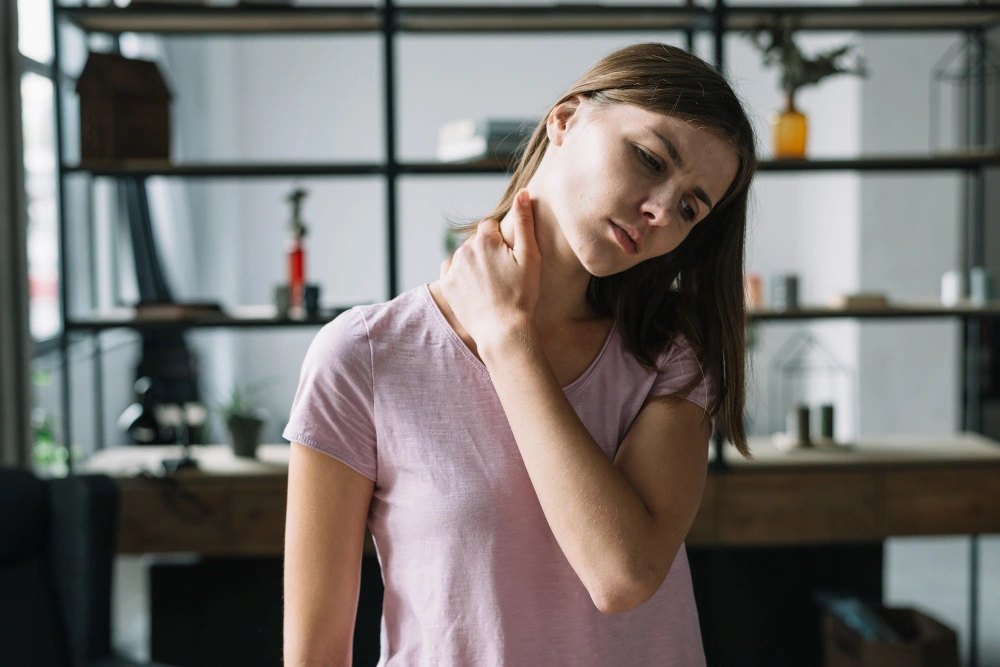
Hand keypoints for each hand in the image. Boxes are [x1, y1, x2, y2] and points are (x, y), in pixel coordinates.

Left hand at [439, 188, 541, 350]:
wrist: (503, 330)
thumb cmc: (522, 294)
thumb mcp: (530, 256)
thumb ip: (524, 221)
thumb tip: (523, 192)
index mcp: (485, 239)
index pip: (490, 227)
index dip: (502, 242)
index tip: (510, 260)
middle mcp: (464, 250)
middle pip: (477, 241)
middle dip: (488, 251)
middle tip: (503, 275)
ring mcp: (454, 268)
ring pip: (465, 255)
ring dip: (475, 263)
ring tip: (491, 284)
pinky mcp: (447, 285)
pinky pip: (452, 270)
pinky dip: (461, 274)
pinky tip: (476, 288)